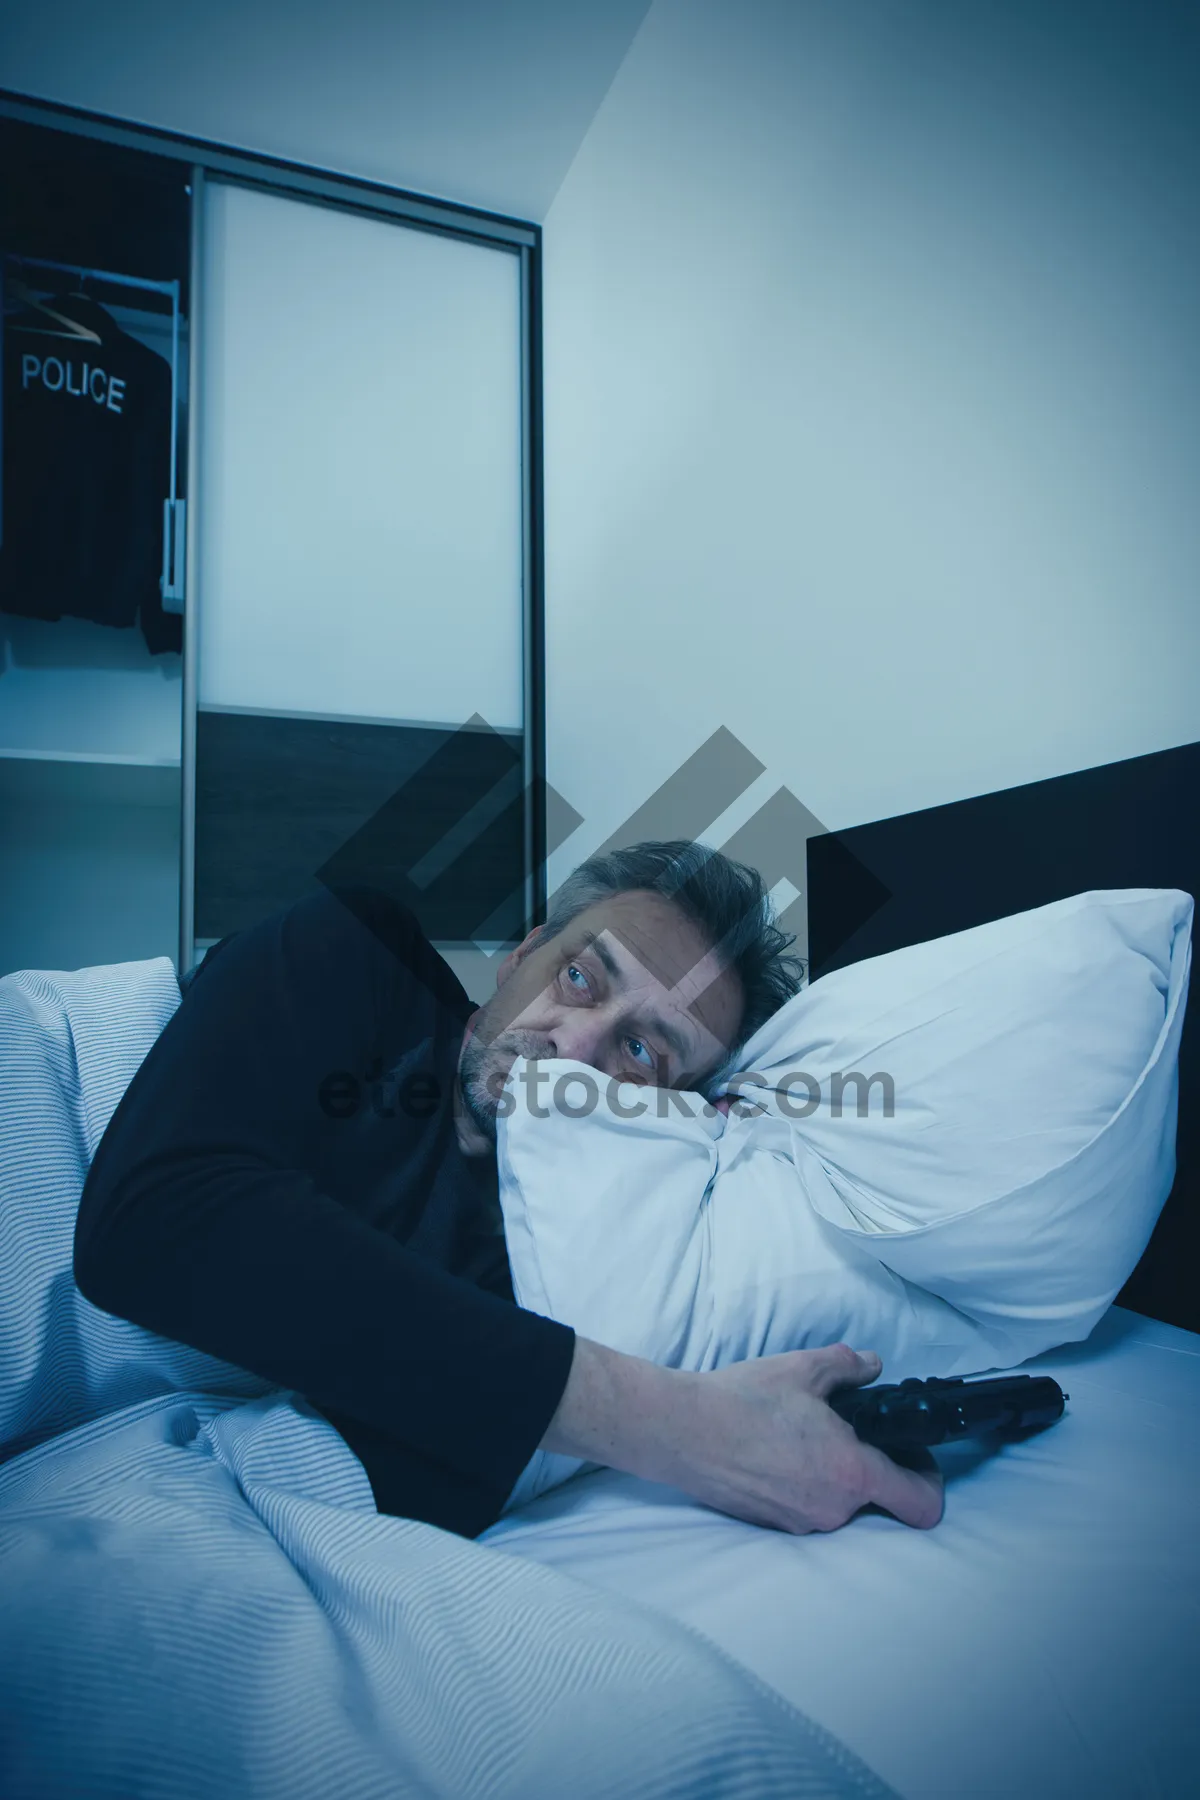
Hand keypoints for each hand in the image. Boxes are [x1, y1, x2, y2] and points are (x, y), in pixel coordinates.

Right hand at [663, 1343, 943, 1533]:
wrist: (680, 1430)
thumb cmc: (742, 1400)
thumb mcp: (803, 1368)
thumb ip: (849, 1367)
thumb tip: (872, 1366)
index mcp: (851, 1473)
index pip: (921, 1502)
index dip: (930, 1479)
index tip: (916, 1456)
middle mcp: (832, 1509)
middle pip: (878, 1499)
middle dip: (870, 1466)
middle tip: (847, 1428)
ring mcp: (801, 1522)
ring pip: (839, 1502)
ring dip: (834, 1475)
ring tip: (803, 1435)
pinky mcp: (773, 1525)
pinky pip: (807, 1507)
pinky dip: (805, 1484)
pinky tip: (778, 1452)